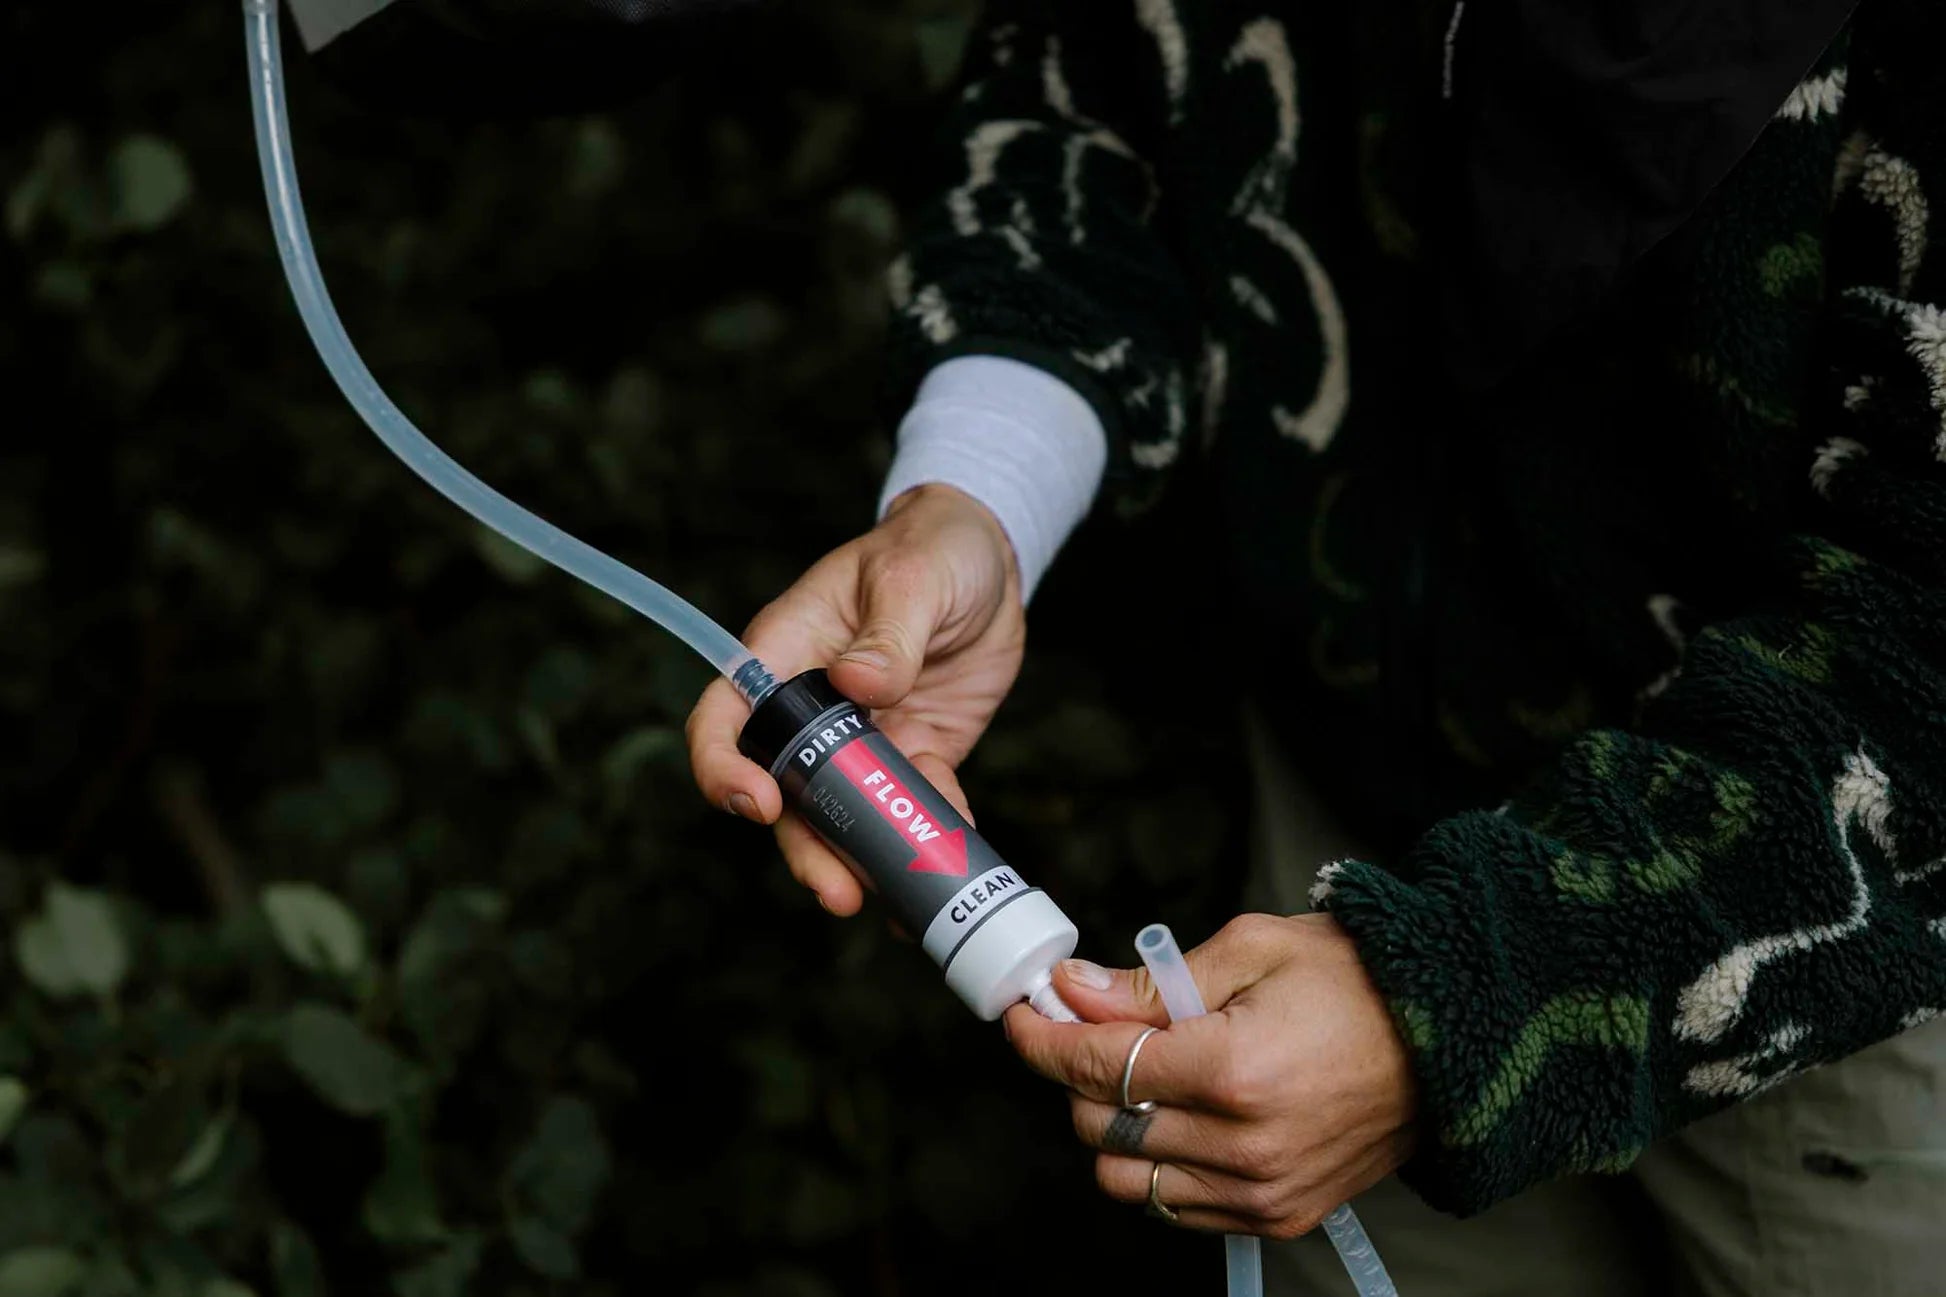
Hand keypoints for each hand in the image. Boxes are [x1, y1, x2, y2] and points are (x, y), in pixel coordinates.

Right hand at [686, 484, 1024, 914]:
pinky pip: (911, 810)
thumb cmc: (933, 548)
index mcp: (786, 653)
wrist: (992, 562)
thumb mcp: (913, 575)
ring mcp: (863, 739)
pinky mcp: (914, 755)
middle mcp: (814, 707)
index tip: (756, 802)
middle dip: (806, 847)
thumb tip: (859, 684)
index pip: (727, 717)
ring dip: (859, 862)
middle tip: (838, 892)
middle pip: (785, 791)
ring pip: (843, 816)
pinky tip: (941, 871)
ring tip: (885, 907)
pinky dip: (923, 843)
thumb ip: (888, 633)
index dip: (725, 766)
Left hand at [1003, 913, 1416, 1237]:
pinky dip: (1159, 1166)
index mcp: (1232, 1070)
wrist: (1451, 1038)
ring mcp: (1263, 1191)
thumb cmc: (1355, 979)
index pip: (1097, 1067)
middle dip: (1078, 1078)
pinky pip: (1178, 1207)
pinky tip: (1180, 1116)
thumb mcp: (1251, 948)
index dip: (1043, 1039)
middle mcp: (1244, 1145)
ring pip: (1128, 1181)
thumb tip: (1071, 993)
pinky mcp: (1280, 1216)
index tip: (1023, 1015)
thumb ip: (1149, 984)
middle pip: (1101, 1129)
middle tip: (1089, 1032)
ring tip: (1140, 1077)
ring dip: (1114, 1130)